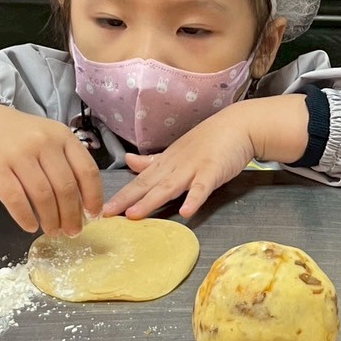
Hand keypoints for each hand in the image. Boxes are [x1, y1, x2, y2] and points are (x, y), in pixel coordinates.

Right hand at [0, 101, 103, 234]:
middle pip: (66, 187)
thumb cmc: (17, 136)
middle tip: (72, 231)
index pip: (87, 171)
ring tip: (53, 231)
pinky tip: (30, 226)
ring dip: (51, 219)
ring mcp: (18, 154)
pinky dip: (25, 217)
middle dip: (72, 215)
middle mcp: (43, 142)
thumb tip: (83, 204)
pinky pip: (15, 199)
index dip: (93, 198)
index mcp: (62, 136)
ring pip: (43, 196)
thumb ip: (66, 162)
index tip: (93, 216)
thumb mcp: (48, 138)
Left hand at [103, 95, 309, 219]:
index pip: (139, 181)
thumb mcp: (177, 150)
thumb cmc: (210, 140)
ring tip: (134, 214)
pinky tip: (186, 212)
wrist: (238, 126)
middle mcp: (175, 165)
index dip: (121, 195)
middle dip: (127, 200)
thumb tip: (129, 162)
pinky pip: (203, 187)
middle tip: (107, 214)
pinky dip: (194, 198)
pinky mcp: (214, 170)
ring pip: (169, 186)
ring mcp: (194, 168)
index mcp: (166, 162)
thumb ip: (154, 160)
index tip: (102, 209)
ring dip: (151, 200)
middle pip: (148, 184)